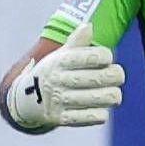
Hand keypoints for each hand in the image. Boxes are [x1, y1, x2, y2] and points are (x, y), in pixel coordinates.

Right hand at [5, 40, 124, 129]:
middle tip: (118, 76)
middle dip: (115, 76)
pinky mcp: (61, 119)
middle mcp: (57, 80)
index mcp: (59, 61)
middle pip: (98, 78)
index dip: (105, 56)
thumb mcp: (60, 55)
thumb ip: (76, 41)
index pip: (90, 57)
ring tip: (114, 93)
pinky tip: (101, 107)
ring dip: (112, 95)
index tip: (108, 58)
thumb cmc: (53, 73)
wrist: (26, 100)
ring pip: (99, 98)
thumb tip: (89, 26)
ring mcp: (58, 100)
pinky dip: (101, 113)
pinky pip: (91, 117)